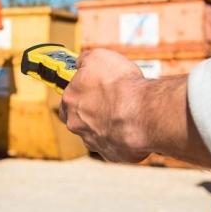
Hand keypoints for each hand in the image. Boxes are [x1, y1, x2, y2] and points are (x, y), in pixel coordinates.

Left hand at [60, 49, 210, 168]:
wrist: (143, 112)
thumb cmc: (120, 84)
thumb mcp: (99, 57)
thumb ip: (85, 60)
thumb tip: (81, 62)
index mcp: (70, 101)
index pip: (67, 98)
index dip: (81, 92)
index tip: (93, 88)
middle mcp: (77, 124)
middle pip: (80, 119)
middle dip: (93, 112)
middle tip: (112, 101)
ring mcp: (94, 142)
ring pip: (98, 133)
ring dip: (109, 125)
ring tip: (128, 113)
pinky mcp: (112, 154)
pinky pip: (116, 146)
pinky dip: (124, 138)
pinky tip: (135, 127)